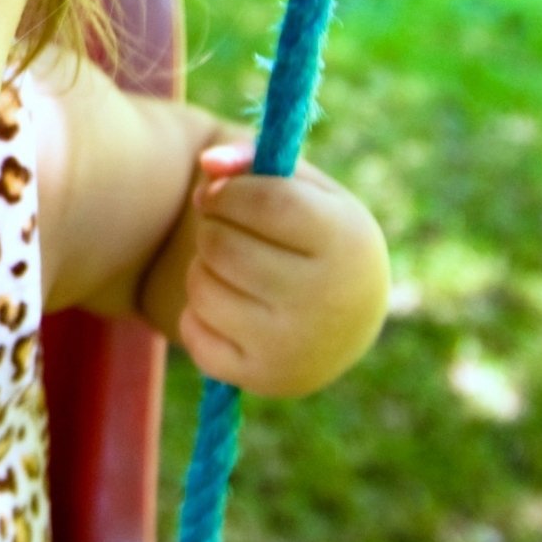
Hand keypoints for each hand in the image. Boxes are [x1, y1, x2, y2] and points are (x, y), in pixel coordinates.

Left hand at [180, 142, 389, 396]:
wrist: (346, 322)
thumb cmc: (315, 237)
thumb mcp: (304, 190)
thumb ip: (254, 163)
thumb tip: (208, 164)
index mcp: (347, 240)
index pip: (266, 201)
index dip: (228, 192)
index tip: (218, 193)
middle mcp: (329, 298)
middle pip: (223, 245)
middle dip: (211, 230)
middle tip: (225, 232)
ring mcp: (296, 345)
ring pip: (202, 287)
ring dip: (202, 270)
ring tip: (230, 269)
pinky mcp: (265, 378)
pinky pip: (193, 333)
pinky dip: (197, 315)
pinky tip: (228, 310)